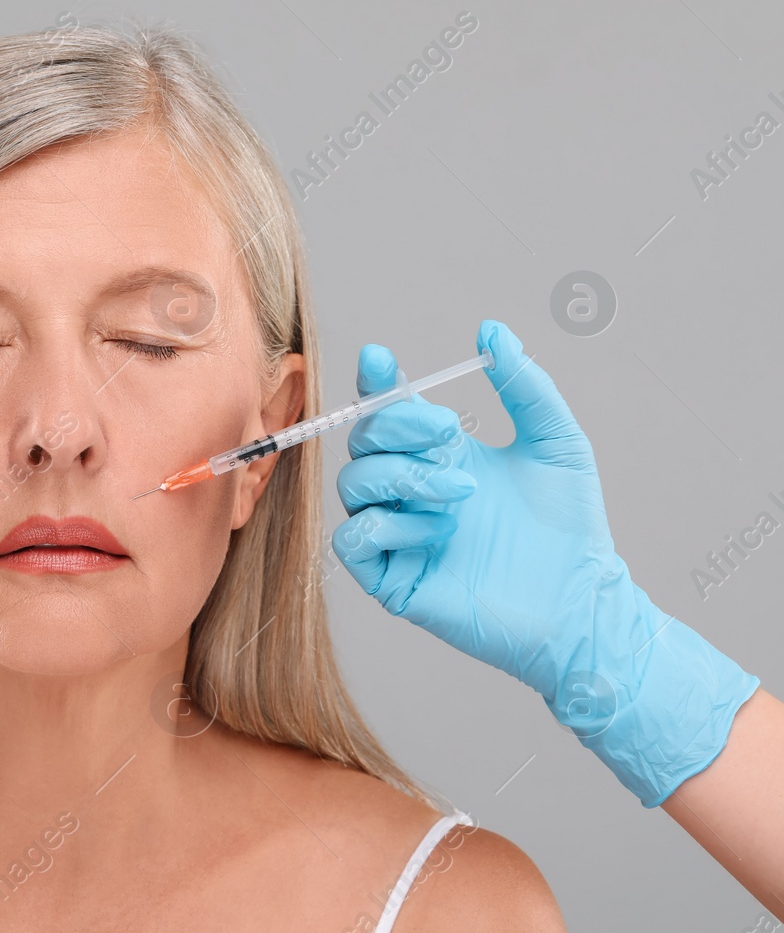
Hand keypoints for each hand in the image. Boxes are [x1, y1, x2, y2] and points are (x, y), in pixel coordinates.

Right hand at [330, 320, 758, 805]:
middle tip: (447, 433)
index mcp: (442, 456)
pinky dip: (387, 524)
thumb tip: (492, 329)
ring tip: (461, 492)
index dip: (376, 383)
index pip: (389, 412)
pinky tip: (437, 533)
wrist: (579, 603)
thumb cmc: (571, 530)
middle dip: (396, 427)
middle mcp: (412, 491)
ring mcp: (399, 534)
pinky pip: (354, 538)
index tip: (379, 357)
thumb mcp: (556, 442)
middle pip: (362, 441)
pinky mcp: (391, 578)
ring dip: (402, 475)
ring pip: (353, 484)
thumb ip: (525, 384)